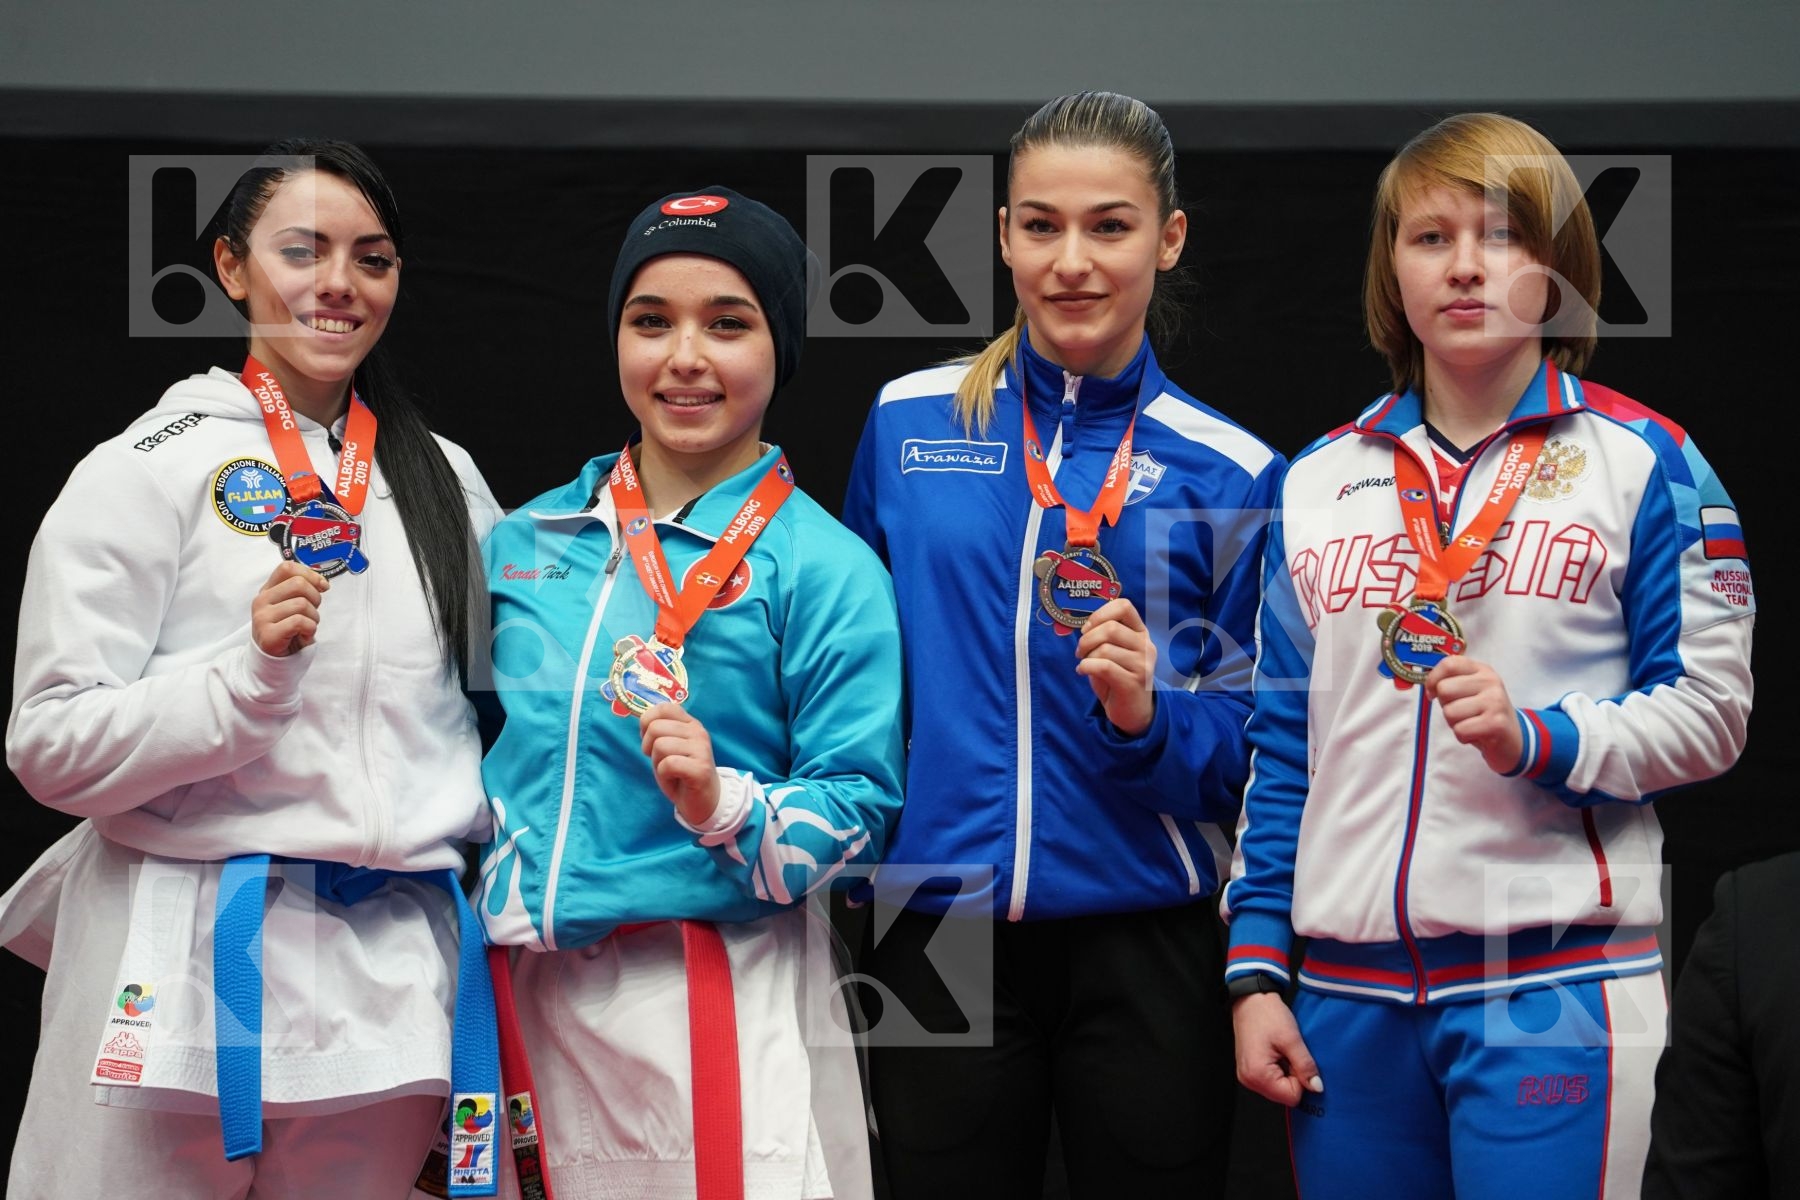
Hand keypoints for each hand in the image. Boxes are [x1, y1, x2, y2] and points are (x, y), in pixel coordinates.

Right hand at [251, 561, 329, 656]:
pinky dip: (310, 629)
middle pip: (298, 584)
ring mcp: (262, 617)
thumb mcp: (292, 605)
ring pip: (301, 604)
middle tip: (313, 611)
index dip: (309, 574)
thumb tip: (322, 583)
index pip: (287, 568)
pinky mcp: (268, 634)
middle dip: (315, 597)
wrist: (274, 659)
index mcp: (268, 590)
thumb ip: (302, 590)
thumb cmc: (288, 629)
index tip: (322, 586)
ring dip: (313, 617)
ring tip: (307, 626)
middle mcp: (261, 601)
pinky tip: (304, 635)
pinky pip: (300, 622)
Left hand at [639, 702, 720, 826]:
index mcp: (690, 723)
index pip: (664, 707)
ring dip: (658, 763)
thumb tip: (643, 719)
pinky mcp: (701, 768)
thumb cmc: (681, 773)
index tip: (651, 740)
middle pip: (655, 728)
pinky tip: (675, 779)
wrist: (704, 801)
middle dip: (649, 747)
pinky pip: (668, 764)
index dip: (648, 722)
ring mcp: (701, 749)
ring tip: (670, 771)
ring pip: (660, 746)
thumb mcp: (668, 747)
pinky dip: (664, 775)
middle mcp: (698, 732)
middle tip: (662, 761)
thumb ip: (659, 731)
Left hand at [1075, 598, 1156, 736]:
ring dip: (1086, 656)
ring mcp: (1142, 665)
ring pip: (1105, 648)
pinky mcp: (1133, 682)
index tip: (1088, 628)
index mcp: (1141, 633)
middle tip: (1080, 651)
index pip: (1124, 606)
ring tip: (1085, 664)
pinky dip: (1086, 667)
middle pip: (1110, 628)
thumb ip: (1104, 635)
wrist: (1132, 711)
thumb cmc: (1117, 677)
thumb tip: (1086, 627)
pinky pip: (1103, 666)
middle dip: (1087, 639)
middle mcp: (1146, 646)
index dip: (1100, 613)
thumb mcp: (1113, 651)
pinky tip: (1083, 671)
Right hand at [1233, 991, 1323, 1105]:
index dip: (1301, 1079)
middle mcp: (1249, 1080)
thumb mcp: (1292, 1039)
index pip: (1292, 1097)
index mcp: (1258, 1074)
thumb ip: (1305, 1066)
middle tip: (1289, 1053)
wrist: (1250, 999)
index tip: (1297, 1059)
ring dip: (1286, 1073)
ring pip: (1278, 1089)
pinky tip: (1276, 1053)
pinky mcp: (1249, 1071)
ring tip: (1281, 1051)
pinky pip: (1270, 1081)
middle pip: (1284, 1095)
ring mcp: (1247, 1076)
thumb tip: (1317, 1087)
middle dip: (1293, 1077)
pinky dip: (1278, 1070)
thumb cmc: (1267, 1014)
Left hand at [1425, 655, 1523, 774]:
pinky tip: (1477, 734)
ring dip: (1455, 724)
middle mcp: (1491, 682)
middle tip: (1463, 714)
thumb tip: (1423, 686)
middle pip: (1444, 689)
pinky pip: (1460, 730)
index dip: (1433, 679)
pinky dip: (1463, 737)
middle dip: (1446, 706)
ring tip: (1472, 724)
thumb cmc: (1482, 714)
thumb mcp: (1470, 691)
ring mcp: (1495, 702)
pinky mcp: (1496, 724)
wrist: (1513, 740)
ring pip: (1449, 712)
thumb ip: (1450, 682)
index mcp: (1482, 670)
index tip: (1433, 693)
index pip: (1449, 664)